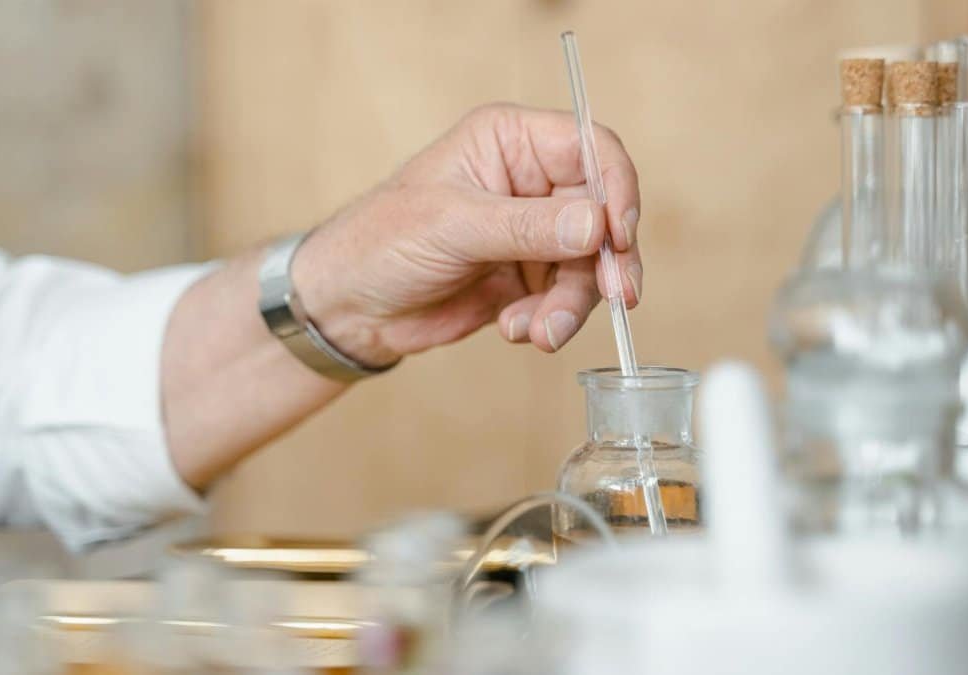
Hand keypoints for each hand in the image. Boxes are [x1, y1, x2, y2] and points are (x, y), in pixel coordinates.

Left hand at [291, 103, 641, 366]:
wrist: (349, 305)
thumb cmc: (381, 241)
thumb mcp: (453, 227)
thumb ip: (527, 227)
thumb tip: (596, 225)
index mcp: (512, 142)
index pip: (592, 149)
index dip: (616, 189)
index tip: (619, 236)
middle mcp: (531, 182)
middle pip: (603, 215)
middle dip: (605, 262)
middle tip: (616, 298)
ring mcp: (534, 232)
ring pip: (590, 265)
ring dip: (573, 303)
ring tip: (541, 332)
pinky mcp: (530, 277)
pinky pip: (567, 299)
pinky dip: (550, 320)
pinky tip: (515, 329)